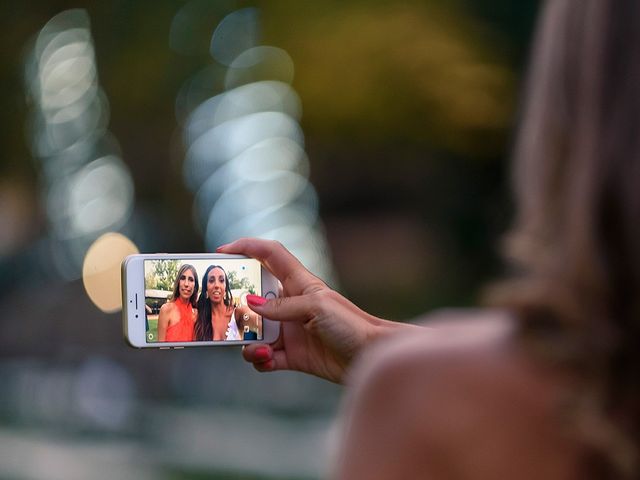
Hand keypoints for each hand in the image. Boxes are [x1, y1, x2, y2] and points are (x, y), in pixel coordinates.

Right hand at [217, 238, 391, 382]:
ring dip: (247, 341)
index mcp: (299, 283)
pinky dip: (260, 360)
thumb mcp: (315, 308)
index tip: (222, 252)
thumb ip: (281, 307)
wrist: (368, 356)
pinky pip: (265, 357)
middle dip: (236, 305)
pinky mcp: (291, 354)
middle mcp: (290, 304)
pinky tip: (267, 361)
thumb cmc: (349, 324)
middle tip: (225, 313)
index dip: (246, 247)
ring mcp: (289, 330)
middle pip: (253, 297)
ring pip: (254, 331)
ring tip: (257, 349)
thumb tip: (250, 305)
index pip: (269, 255)